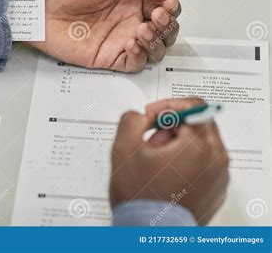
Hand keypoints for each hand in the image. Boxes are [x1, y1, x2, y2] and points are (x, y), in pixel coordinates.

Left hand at [13, 0, 180, 71]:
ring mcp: (119, 40)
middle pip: (164, 30)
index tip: (168, 4)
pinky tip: (133, 42)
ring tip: (143, 29)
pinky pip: (134, 63)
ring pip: (153, 49)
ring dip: (157, 41)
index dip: (171, 7)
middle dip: (168, 25)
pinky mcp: (108, 57)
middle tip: (157, 17)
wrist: (39, 8)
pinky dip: (140, 56)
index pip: (162, 7)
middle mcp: (127, 20)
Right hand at [110, 98, 228, 224]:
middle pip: (197, 125)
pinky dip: (185, 163)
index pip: (193, 106)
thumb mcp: (124, 149)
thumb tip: (141, 116)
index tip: (152, 115)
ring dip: (176, 145)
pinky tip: (164, 176)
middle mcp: (216, 161)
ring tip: (154, 163)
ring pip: (200, 145)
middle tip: (150, 142)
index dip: (167, 105)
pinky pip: (203, 164)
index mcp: (200, 147)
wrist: (149, 235)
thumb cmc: (141, 199)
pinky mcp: (215, 191)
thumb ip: (131, 119)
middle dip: (170, 127)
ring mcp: (218, 178)